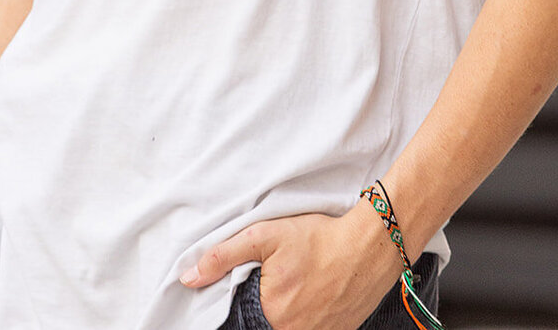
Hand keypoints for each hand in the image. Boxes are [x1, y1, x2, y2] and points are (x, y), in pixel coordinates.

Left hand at [178, 206, 402, 329]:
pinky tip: (314, 293)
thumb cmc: (318, 239)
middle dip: (265, 307)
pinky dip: (307, 315)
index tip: (254, 288)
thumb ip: (223, 256)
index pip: (241, 321)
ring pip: (289, 326)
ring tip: (299, 285)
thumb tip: (187, 278)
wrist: (370, 246)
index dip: (242, 304)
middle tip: (284, 279)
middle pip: (265, 324)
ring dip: (287, 312)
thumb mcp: (265, 236)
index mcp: (272, 316)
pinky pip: (311, 328)